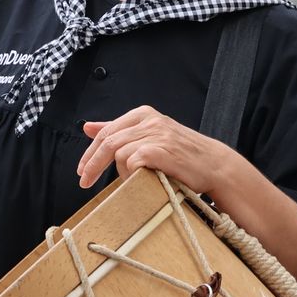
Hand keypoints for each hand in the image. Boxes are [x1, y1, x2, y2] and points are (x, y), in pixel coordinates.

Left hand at [77, 106, 232, 191]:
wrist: (214, 165)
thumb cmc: (182, 154)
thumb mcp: (150, 135)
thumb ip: (119, 130)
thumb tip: (87, 127)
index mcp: (143, 114)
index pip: (106, 131)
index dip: (90, 153)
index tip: (82, 171)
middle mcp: (149, 120)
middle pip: (107, 142)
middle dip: (92, 165)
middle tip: (84, 182)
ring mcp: (156, 134)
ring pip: (118, 153)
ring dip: (119, 173)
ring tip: (131, 181)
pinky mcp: (162, 150)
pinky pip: (132, 162)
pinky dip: (131, 174)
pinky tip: (140, 179)